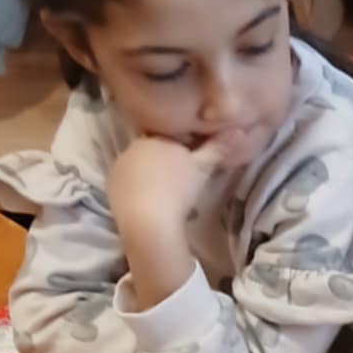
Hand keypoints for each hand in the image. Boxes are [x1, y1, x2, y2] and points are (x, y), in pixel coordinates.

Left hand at [107, 132, 233, 236]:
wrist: (149, 221)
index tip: (188, 162)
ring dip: (147, 175)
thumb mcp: (203, 168)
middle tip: (177, 178)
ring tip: (163, 193)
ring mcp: (119, 167)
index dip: (178, 148)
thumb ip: (218, 148)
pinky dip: (136, 189)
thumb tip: (241, 131)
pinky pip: (126, 183)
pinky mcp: (111, 187)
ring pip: (137, 166)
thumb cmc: (179, 190)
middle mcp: (133, 147)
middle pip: (150, 150)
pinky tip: (148, 202)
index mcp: (156, 138)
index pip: (167, 137)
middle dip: (161, 159)